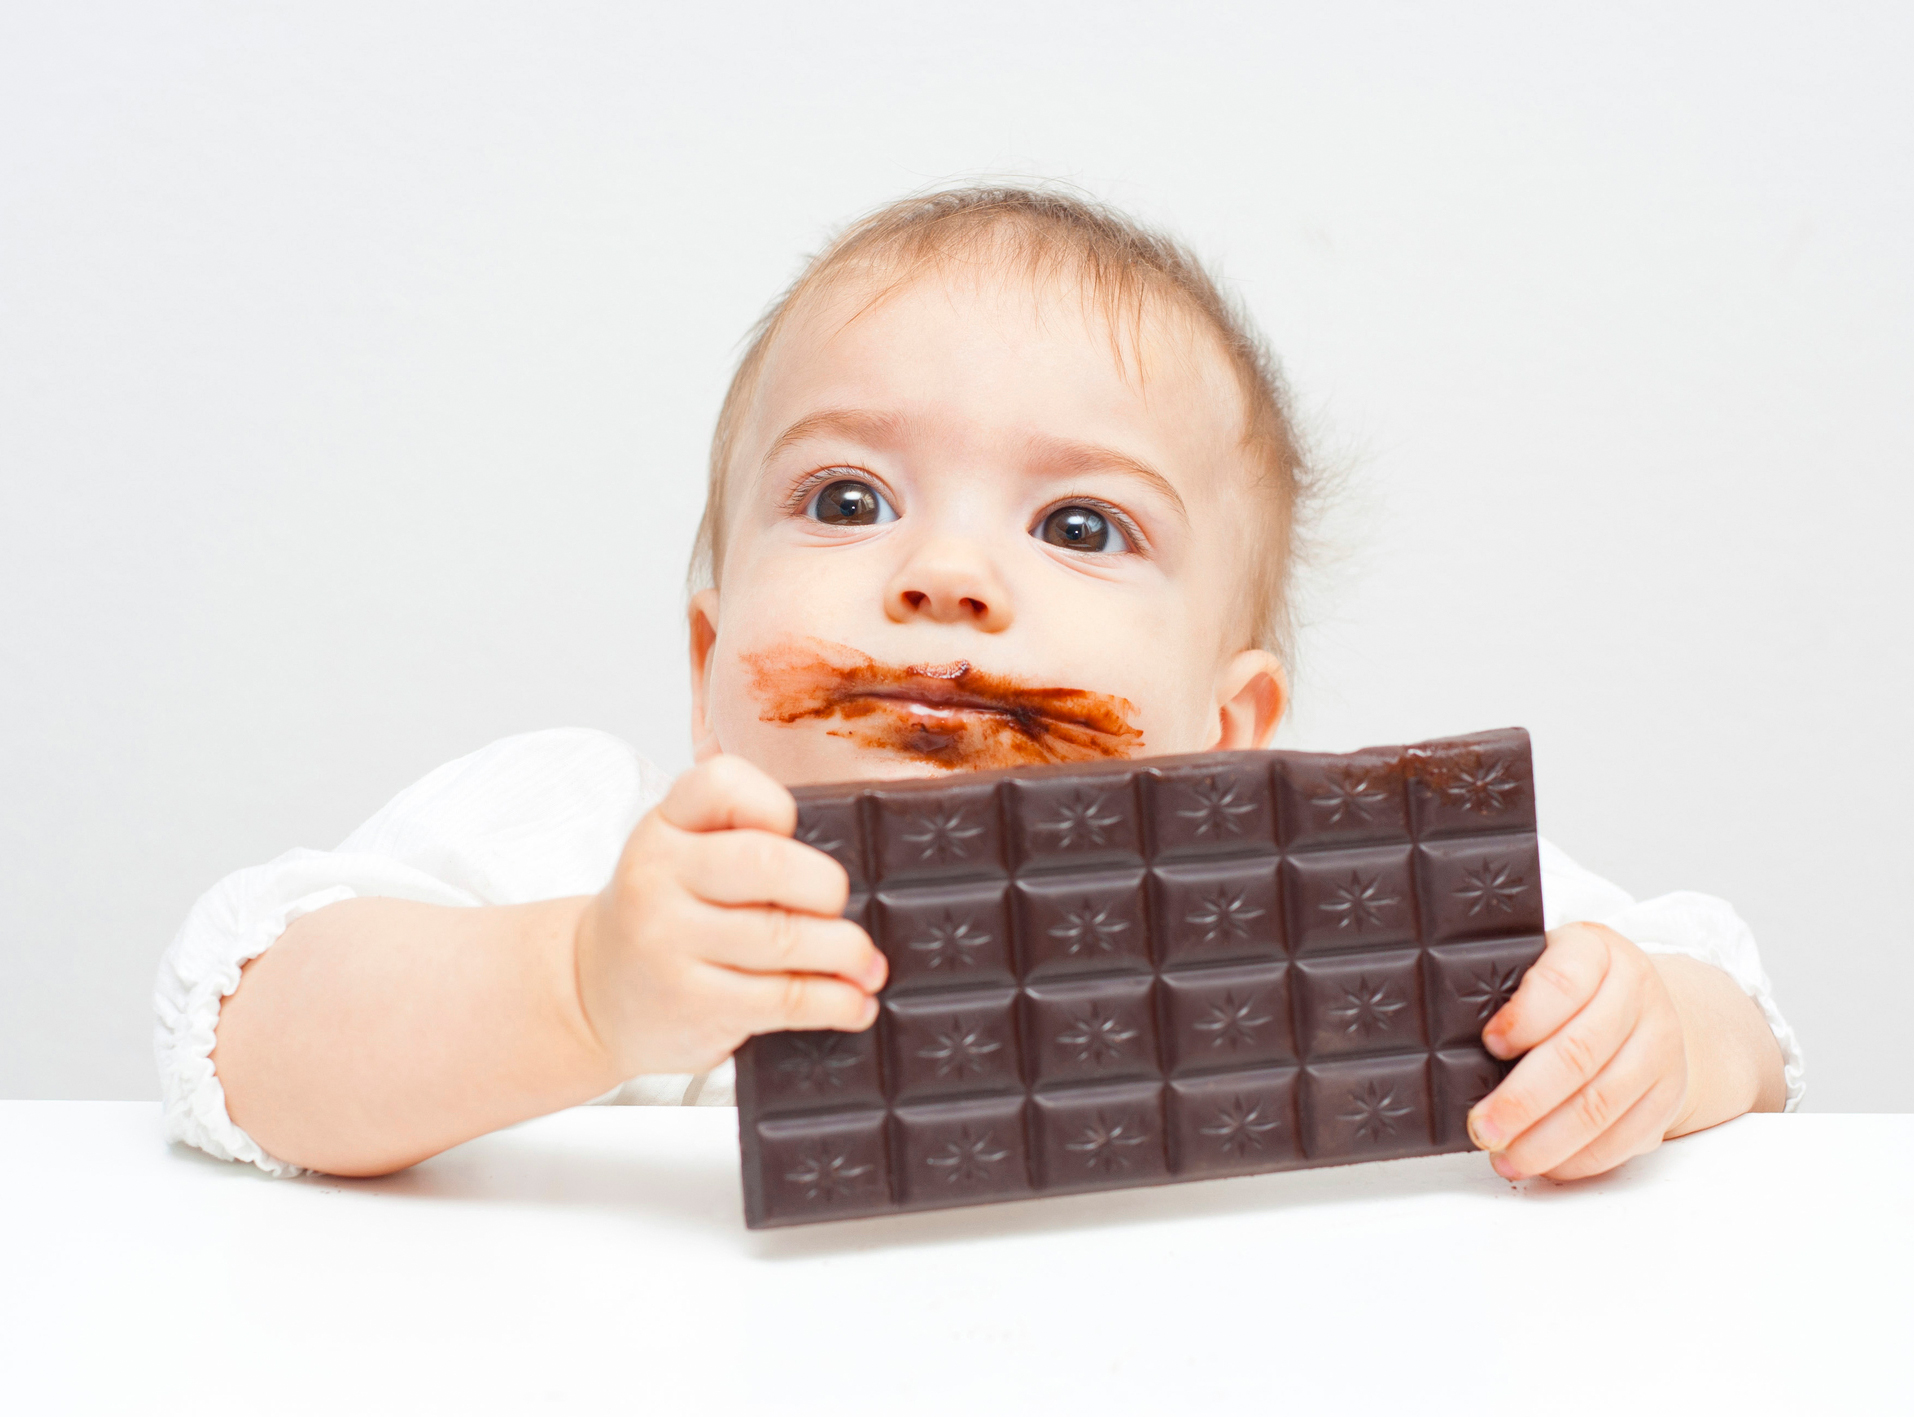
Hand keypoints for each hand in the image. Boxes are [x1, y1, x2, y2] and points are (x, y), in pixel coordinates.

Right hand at [571, 756, 886, 1078]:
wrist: (592, 993)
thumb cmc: (662, 914)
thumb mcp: (680, 854)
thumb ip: (743, 840)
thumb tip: (851, 876)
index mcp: (664, 825)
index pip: (723, 783)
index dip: (773, 804)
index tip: (791, 830)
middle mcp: (658, 876)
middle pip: (769, 862)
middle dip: (826, 887)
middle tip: (837, 905)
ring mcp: (670, 942)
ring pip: (786, 936)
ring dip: (848, 952)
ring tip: (866, 963)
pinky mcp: (694, 1004)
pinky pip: (786, 998)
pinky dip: (838, 1001)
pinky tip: (855, 1002)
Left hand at [1466, 922, 1689, 1180]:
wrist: (1647, 1007)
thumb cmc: (1571, 987)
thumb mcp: (1541, 963)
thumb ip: (1507, 990)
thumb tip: (1448, 1038)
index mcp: (1596, 952)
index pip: (1562, 983)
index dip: (1524, 1018)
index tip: (1489, 1044)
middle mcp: (1636, 994)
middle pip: (1579, 1054)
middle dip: (1523, 1099)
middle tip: (1482, 1126)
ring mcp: (1659, 1045)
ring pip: (1601, 1103)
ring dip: (1547, 1141)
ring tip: (1505, 1156)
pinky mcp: (1668, 1094)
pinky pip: (1625, 1136)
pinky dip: (1580, 1159)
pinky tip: (1544, 1165)